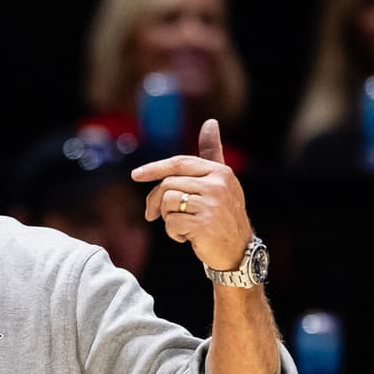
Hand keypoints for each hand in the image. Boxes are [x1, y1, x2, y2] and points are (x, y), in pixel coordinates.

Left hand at [131, 119, 250, 272]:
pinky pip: (172, 223)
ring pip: (168, 202)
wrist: (238, 251)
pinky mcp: (204, 224)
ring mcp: (212, 204)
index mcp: (220, 172)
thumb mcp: (221, 182)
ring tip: (182, 226)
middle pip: (168, 184)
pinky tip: (187, 238)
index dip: (154, 168)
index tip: (136, 175)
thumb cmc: (224, 215)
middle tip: (152, 215)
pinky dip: (174, 233)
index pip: (179, 163)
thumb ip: (212, 154)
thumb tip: (210, 122)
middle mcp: (217, 185)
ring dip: (167, 219)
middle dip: (155, 201)